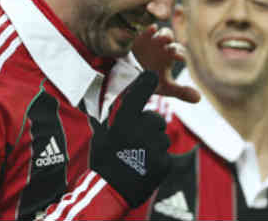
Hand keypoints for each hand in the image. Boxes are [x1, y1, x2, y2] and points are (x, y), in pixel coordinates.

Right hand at [89, 71, 170, 207]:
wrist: (111, 191)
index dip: (145, 82)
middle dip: (150, 127)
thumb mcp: (102, 134)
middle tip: (136, 141)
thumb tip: (113, 100)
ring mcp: (155, 147)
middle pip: (156, 120)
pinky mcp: (165, 163)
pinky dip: (158, 161)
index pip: (138, 94)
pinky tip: (145, 168)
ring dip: (153, 145)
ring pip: (162, 138)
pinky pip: (165, 155)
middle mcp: (141, 131)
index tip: (151, 75)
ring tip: (138, 158)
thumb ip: (112, 118)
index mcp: (123, 122)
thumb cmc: (103, 160)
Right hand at [132, 24, 199, 102]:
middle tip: (169, 47)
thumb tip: (199, 99)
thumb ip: (181, 92)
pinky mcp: (138, 38)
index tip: (180, 58)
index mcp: (170, 55)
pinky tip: (151, 29)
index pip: (178, 51)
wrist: (129, 78)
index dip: (180, 54)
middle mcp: (162, 45)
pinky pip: (143, 30)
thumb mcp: (165, 88)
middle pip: (170, 38)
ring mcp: (150, 40)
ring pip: (160, 33)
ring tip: (161, 38)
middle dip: (169, 40)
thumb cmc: (151, 80)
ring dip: (162, 34)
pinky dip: (147, 30)